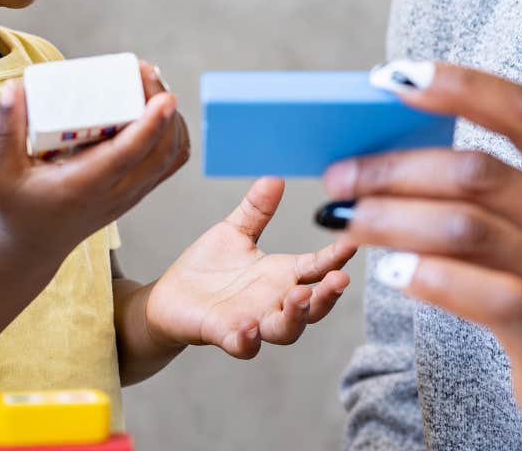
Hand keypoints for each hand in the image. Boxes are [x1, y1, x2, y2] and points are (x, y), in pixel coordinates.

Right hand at [0, 60, 188, 258]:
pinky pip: (170, 161)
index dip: (151, 124)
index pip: (128, 155)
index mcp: (83, 186)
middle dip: (163, 108)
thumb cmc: (15, 202)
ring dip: (171, 118)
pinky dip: (174, 132)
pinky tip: (158, 108)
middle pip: (160, 151)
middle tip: (144, 71)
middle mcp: (116, 193)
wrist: (33, 242)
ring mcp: (132, 194)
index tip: (164, 95)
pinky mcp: (139, 191)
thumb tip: (15, 87)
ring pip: (171, 156)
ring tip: (149, 83)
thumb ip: (3, 129)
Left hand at [144, 177, 356, 357]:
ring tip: (300, 297)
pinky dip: (248, 340)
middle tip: (339, 279)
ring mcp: (252, 321)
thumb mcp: (235, 232)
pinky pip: (242, 344)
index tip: (352, 241)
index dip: (336, 257)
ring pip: (286, 330)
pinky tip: (249, 327)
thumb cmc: (208, 268)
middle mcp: (274, 302)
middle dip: (328, 295)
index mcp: (282, 275)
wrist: (170, 297)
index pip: (317, 268)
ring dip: (297, 316)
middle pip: (314, 307)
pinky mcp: (223, 334)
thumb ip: (256, 210)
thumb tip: (275, 177)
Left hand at [324, 63, 521, 449]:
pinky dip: (427, 276)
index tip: (394, 77)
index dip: (460, 86)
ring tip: (346, 218)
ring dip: (391, 218)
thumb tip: (395, 148)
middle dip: (396, 168)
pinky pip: (481, 292)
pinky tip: (390, 271)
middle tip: (341, 174)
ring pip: (467, 228)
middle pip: (480, 172)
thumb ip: (505, 190)